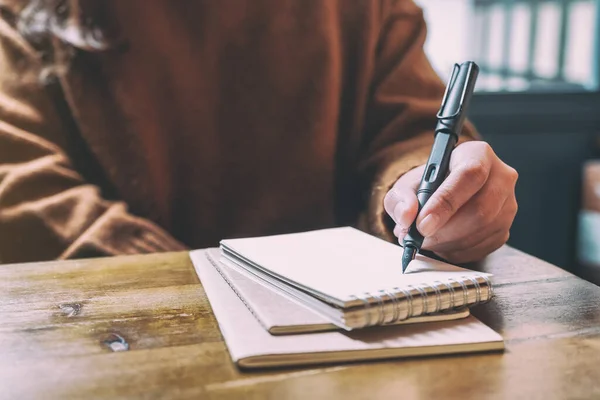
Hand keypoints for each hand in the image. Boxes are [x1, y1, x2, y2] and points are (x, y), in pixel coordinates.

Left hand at [383, 141, 517, 263]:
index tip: (422, 224)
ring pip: (481, 231)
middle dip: (444, 230)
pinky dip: (455, 251)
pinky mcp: (504, 229)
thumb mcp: (408, 184)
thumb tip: (406, 216)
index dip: (445, 203)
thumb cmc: (429, 185)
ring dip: (446, 243)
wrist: (442, 195)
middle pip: (480, 209)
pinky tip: (440, 243)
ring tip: (424, 240)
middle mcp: (501, 177)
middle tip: (418, 238)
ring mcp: (507, 205)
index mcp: (478, 154)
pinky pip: (482, 247)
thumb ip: (401, 198)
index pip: (470, 175)